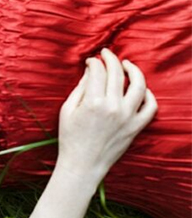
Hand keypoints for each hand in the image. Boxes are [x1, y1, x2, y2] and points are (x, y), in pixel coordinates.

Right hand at [56, 48, 156, 181]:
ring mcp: (128, 117)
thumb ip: (80, 88)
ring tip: (126, 65)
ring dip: (133, 70)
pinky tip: (141, 88)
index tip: (90, 61)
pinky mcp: (136, 126)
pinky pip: (151, 106)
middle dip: (111, 59)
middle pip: (117, 73)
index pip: (98, 71)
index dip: (93, 62)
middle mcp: (113, 107)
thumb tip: (89, 71)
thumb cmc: (70, 138)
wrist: (83, 164)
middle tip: (106, 53)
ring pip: (139, 85)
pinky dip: (149, 95)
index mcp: (93, 102)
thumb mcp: (67, 110)